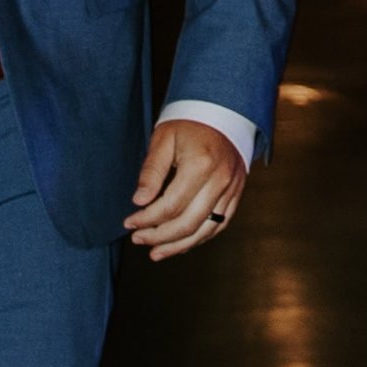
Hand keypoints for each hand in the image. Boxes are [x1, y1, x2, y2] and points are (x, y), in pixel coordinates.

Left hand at [125, 117, 246, 261]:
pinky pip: (220, 225)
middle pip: (188, 223)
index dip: (147, 219)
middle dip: (160, 237)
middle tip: (138, 240)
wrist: (223, 114)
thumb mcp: (163, 140)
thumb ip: (151, 172)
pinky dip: (199, 238)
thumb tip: (139, 202)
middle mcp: (220, 180)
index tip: (129, 222)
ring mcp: (232, 189)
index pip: (170, 206)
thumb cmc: (188, 125)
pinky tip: (181, 244)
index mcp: (200, 165)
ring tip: (156, 253)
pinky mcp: (237, 194)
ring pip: (206, 230)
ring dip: (179, 246)